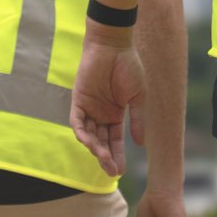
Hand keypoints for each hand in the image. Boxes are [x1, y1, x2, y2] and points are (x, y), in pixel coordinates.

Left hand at [69, 32, 144, 176]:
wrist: (114, 45)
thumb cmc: (128, 67)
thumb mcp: (137, 97)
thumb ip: (136, 120)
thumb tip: (140, 144)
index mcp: (115, 115)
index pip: (114, 141)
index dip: (117, 155)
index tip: (120, 171)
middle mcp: (100, 114)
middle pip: (101, 141)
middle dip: (105, 156)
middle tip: (111, 171)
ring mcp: (89, 107)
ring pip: (89, 134)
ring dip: (95, 147)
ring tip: (102, 157)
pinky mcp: (78, 99)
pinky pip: (77, 120)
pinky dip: (81, 131)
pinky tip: (88, 142)